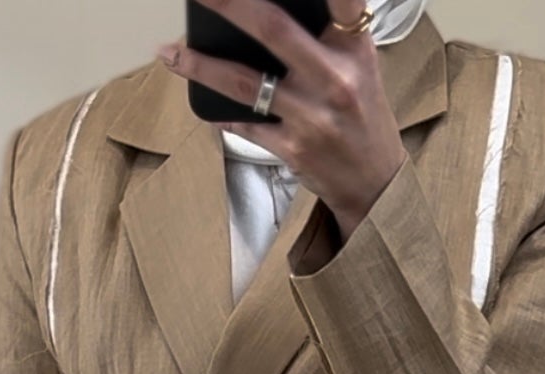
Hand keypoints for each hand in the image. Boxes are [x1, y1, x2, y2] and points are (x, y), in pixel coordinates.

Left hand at [157, 0, 406, 239]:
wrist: (375, 184)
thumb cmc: (362, 115)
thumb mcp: (358, 65)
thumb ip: (328, 32)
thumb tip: (267, 11)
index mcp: (353, 49)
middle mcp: (335, 78)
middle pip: (273, 28)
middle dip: (229, 4)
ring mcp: (312, 116)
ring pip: (245, 82)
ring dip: (201, 64)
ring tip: (169, 52)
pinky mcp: (294, 149)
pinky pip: (245, 124)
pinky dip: (218, 111)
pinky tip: (197, 97)